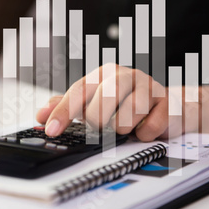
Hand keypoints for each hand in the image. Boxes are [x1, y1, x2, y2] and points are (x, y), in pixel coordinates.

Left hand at [36, 63, 184, 140]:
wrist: (167, 105)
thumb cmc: (125, 103)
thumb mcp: (94, 102)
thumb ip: (67, 107)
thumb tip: (40, 116)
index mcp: (104, 74)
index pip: (78, 91)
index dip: (63, 111)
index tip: (51, 129)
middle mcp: (126, 76)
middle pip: (102, 102)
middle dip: (99, 122)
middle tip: (103, 126)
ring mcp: (148, 87)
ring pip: (126, 116)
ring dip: (123, 129)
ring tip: (125, 126)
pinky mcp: (166, 103)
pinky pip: (150, 127)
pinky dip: (144, 134)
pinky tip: (144, 128)